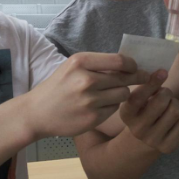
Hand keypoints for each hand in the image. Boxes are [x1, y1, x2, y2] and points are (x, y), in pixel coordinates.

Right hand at [25, 53, 149, 139]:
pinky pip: (115, 109)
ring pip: (123, 94)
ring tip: (110, 94)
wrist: (37, 112)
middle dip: (134, 79)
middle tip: (141, 79)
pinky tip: (100, 106)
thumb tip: (129, 64)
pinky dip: (111, 106)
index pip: (120, 61)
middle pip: (125, 78)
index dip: (133, 65)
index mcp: (81, 62)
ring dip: (121, 94)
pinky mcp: (93, 117)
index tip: (136, 68)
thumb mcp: (72, 67)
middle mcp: (86, 80)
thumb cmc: (58, 86)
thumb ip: (97, 65)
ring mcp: (90, 100)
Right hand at [120, 70, 178, 153]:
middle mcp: (137, 129)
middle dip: (167, 92)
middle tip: (166, 92)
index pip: (138, 97)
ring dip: (175, 103)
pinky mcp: (168, 147)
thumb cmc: (142, 111)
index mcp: (126, 114)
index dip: (152, 83)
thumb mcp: (138, 100)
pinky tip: (173, 119)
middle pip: (160, 102)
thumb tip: (161, 74)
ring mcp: (153, 140)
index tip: (162, 72)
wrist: (144, 140)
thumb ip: (146, 88)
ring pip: (175, 112)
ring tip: (169, 105)